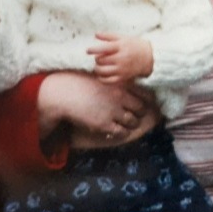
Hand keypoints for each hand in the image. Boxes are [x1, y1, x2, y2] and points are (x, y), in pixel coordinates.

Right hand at [37, 71, 157, 145]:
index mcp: (120, 84)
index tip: (147, 104)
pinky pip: (121, 132)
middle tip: (137, 115)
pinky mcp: (104, 124)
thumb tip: (130, 86)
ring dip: (132, 124)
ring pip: (133, 122)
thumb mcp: (103, 78)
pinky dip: (123, 133)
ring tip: (128, 124)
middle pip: (141, 109)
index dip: (148, 101)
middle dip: (141, 113)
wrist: (64, 94)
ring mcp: (113, 111)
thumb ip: (116, 83)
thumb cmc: (81, 84)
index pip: (145, 94)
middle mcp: (120, 97)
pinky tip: (119, 131)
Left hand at [87, 33, 152, 84]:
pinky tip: (101, 75)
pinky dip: (101, 79)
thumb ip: (109, 36)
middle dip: (97, 58)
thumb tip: (95, 34)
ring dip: (97, 68)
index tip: (88, 51)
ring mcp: (122, 69)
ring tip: (99, 65)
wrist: (150, 57)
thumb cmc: (134, 45)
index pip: (104, 48)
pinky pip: (108, 81)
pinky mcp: (123, 77)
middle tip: (99, 57)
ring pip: (102, 71)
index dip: (94, 49)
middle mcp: (121, 58)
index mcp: (121, 47)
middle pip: (101, 60)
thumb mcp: (123, 37)